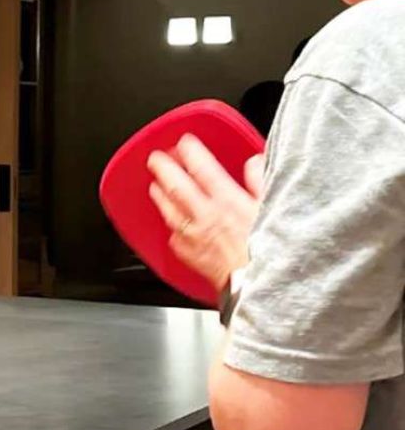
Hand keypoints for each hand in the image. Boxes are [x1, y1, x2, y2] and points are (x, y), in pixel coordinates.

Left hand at [147, 134, 264, 292]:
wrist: (261, 286)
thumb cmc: (271, 250)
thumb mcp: (274, 208)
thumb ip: (261, 181)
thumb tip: (254, 161)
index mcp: (227, 201)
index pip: (202, 168)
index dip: (191, 152)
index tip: (185, 143)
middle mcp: (205, 216)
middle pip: (177, 186)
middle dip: (164, 169)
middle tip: (156, 159)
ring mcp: (193, 237)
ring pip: (169, 211)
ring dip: (160, 195)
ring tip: (155, 186)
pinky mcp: (190, 256)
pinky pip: (174, 238)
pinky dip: (172, 227)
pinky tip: (171, 223)